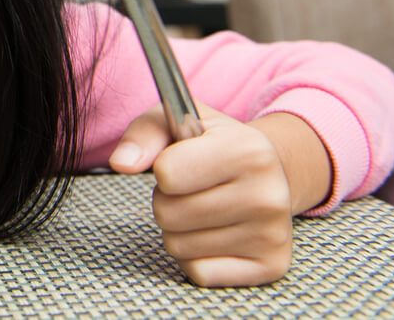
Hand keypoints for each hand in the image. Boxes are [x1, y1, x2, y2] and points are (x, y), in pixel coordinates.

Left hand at [108, 104, 298, 286]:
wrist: (271, 171)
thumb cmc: (213, 144)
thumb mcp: (178, 122)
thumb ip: (144, 135)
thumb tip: (121, 163)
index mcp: (248, 150)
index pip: (167, 174)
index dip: (163, 168)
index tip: (182, 161)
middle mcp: (268, 194)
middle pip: (167, 214)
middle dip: (166, 201)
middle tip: (192, 188)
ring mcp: (272, 235)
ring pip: (178, 246)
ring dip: (179, 229)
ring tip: (205, 208)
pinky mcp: (271, 266)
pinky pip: (198, 272)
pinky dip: (195, 257)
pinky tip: (215, 233)